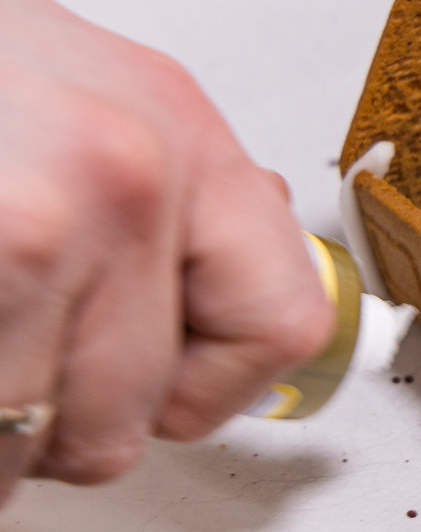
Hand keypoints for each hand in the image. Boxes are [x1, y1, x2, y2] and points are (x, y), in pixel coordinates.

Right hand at [0, 0, 331, 507]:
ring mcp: (31, 229)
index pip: (282, 323)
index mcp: (178, 132)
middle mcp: (123, 176)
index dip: (213, 387)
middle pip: (129, 416)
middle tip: (4, 367)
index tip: (170, 394)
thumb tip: (225, 293)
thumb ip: (164, 197)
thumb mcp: (82, 90)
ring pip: (25, 441)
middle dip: (52, 423)